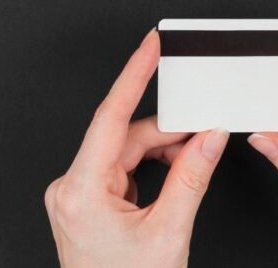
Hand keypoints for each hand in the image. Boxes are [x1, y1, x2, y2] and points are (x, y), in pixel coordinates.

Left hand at [45, 31, 229, 267]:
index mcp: (81, 192)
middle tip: (203, 128)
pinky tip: (170, 176)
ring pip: (122, 154)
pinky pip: (117, 170)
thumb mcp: (170, 231)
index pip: (110, 117)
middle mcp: (69, 191)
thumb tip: (208, 136)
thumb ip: (192, 176)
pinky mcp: (82, 205)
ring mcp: (73, 198)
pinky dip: (146, 168)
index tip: (149, 47)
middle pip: (122, 138)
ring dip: (158, 153)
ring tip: (191, 161)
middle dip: (165, 133)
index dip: (134, 75)